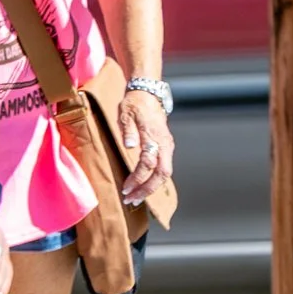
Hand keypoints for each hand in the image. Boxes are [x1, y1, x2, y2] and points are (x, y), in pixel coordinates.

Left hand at [117, 88, 174, 202]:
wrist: (148, 93)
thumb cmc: (134, 103)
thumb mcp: (126, 113)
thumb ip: (128, 130)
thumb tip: (129, 146)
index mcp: (154, 136)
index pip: (148, 163)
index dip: (137, 178)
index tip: (126, 188)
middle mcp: (164, 143)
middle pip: (162, 174)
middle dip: (147, 190)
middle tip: (132, 200)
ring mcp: (167, 146)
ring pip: (164, 173)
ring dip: (151, 187)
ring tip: (136, 198)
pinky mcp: (166, 147)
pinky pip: (163, 168)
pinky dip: (154, 180)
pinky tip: (144, 186)